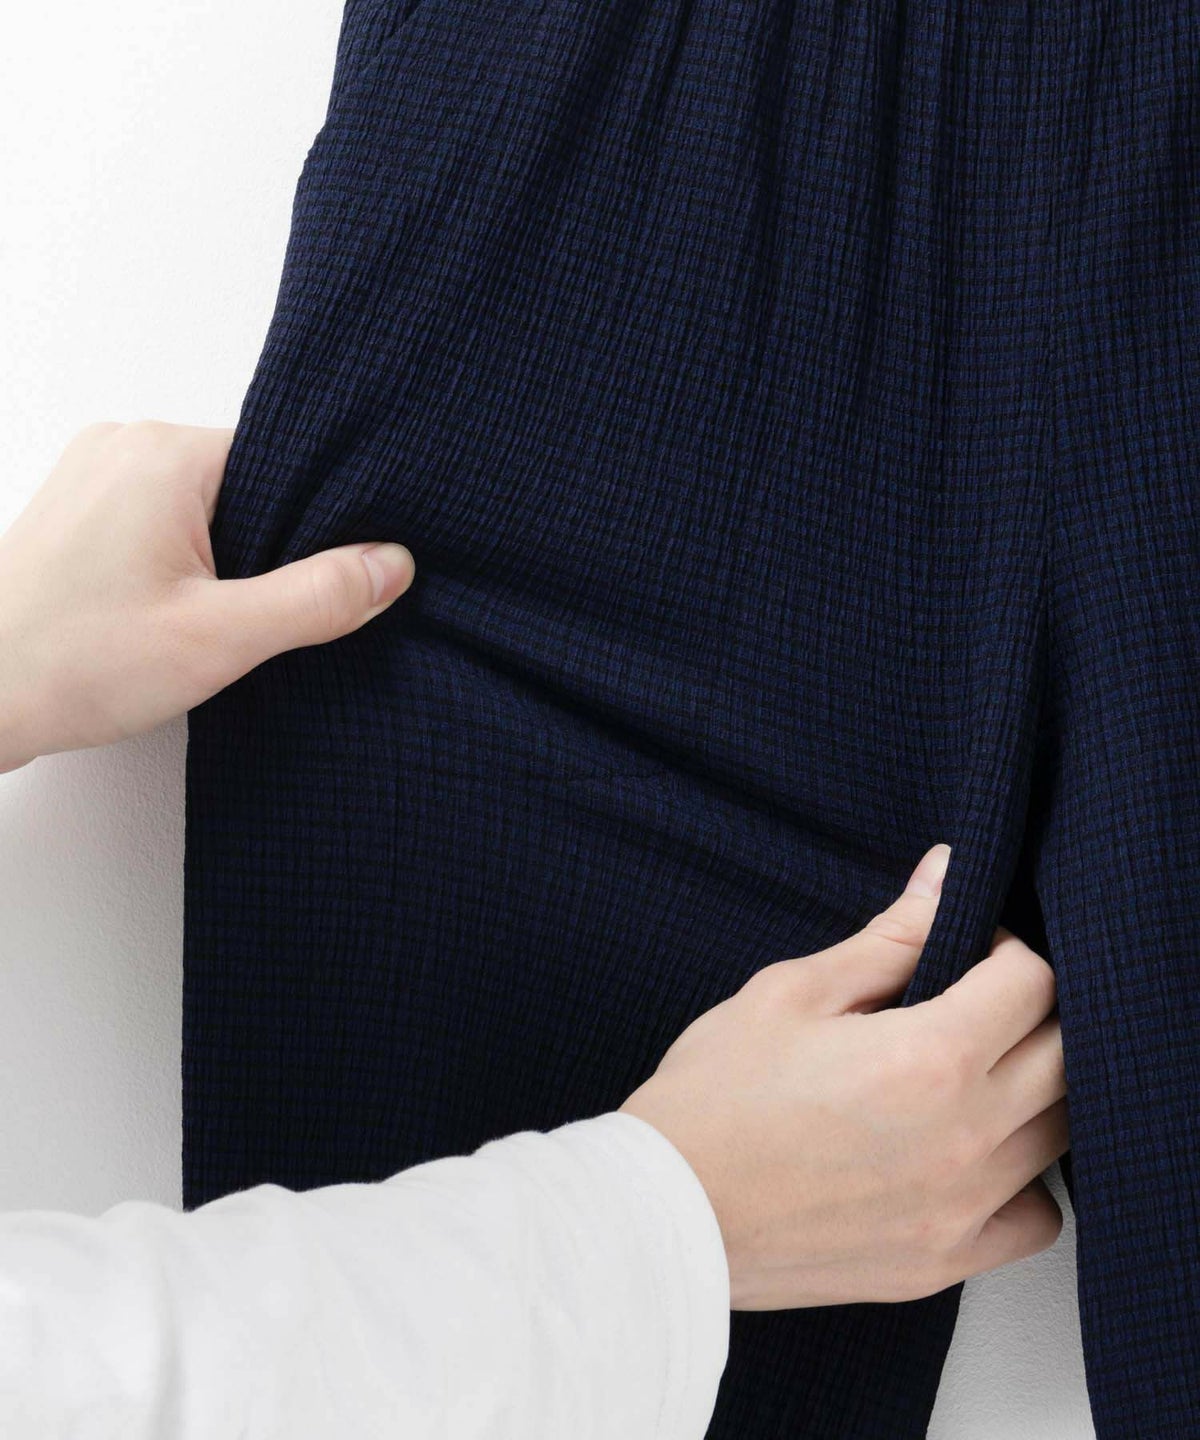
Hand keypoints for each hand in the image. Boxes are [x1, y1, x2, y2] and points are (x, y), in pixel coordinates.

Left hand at [0, 421, 414, 772]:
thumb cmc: (70, 662)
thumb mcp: (219, 637)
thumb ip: (316, 598)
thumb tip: (392, 564)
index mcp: (166, 454)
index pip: (285, 464)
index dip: (314, 526)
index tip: (317, 578)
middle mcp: (128, 443)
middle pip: (247, 484)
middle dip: (263, 549)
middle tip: (250, 612)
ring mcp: (97, 471)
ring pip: (205, 505)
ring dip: (221, 560)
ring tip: (200, 616)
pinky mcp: (80, 505)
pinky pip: (162, 516)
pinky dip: (181, 561)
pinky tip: (168, 610)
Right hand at [619, 842, 1067, 1308]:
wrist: (666, 1211)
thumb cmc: (716, 1094)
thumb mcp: (792, 992)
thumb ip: (888, 938)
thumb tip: (946, 876)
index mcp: (930, 1057)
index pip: (1033, 982)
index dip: (1006, 947)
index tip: (968, 950)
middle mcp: (965, 1137)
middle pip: (1066, 1055)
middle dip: (1029, 1011)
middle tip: (972, 1002)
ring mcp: (961, 1209)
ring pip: (1060, 1136)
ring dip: (1032, 1089)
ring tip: (968, 1073)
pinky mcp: (943, 1261)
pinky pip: (1035, 1219)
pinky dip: (1022, 1180)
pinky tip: (970, 1153)